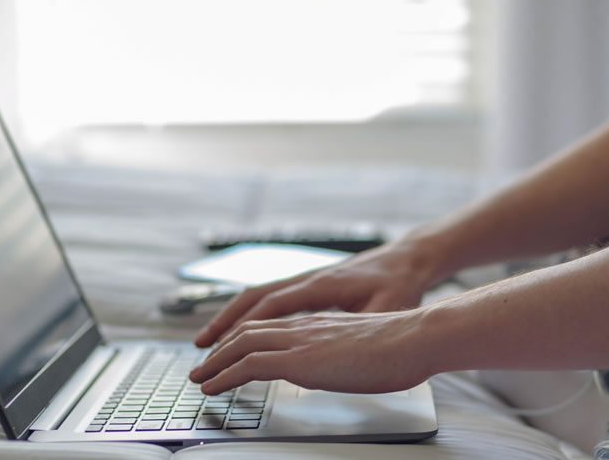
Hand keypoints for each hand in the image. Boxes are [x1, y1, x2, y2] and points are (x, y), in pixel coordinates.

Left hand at [189, 309, 435, 393]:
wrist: (414, 338)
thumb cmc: (402, 347)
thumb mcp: (365, 350)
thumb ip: (346, 355)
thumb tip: (343, 369)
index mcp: (319, 324)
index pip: (271, 328)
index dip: (245, 339)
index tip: (230, 354)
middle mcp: (304, 326)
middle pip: (249, 332)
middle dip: (221, 349)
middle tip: (204, 366)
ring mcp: (300, 341)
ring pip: (241, 344)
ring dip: (215, 362)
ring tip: (199, 379)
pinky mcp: (299, 359)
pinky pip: (249, 364)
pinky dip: (224, 375)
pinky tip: (212, 387)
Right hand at [193, 239, 444, 347]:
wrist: (408, 258)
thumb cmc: (399, 283)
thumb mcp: (386, 307)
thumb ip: (361, 326)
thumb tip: (340, 344)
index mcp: (321, 285)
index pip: (271, 307)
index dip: (244, 328)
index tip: (222, 349)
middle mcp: (307, 278)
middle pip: (254, 298)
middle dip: (224, 323)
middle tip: (201, 348)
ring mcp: (307, 278)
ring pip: (258, 296)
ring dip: (231, 316)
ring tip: (209, 339)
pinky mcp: (311, 283)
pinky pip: (270, 296)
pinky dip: (249, 312)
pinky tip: (241, 327)